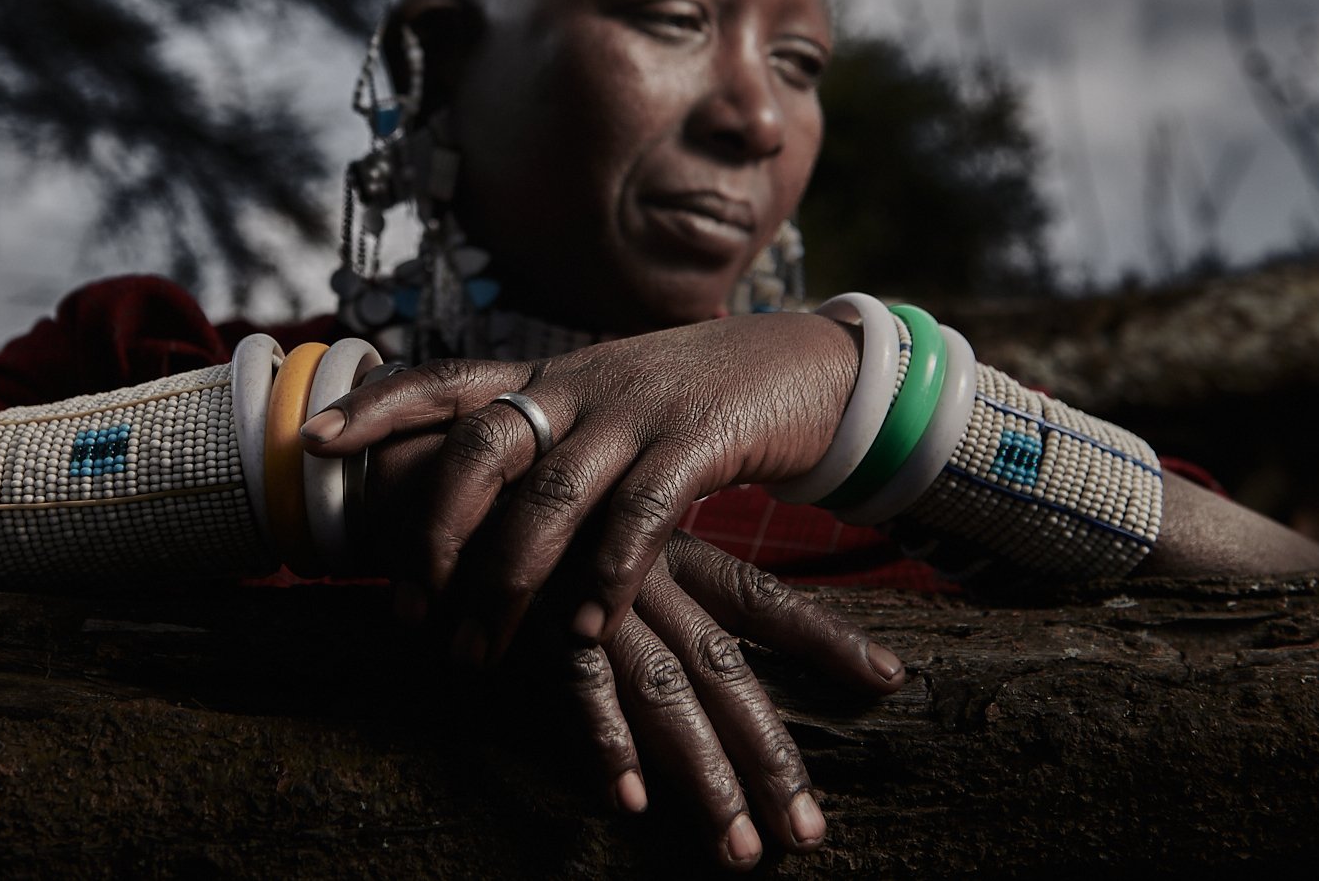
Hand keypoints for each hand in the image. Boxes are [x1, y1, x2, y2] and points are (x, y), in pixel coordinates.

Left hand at [308, 311, 861, 656]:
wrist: (807, 364)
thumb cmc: (689, 401)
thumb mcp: (605, 403)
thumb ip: (541, 437)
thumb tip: (458, 489)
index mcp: (550, 373)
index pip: (446, 377)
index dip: (377, 406)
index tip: (314, 442)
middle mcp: (582, 383)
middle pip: (480, 443)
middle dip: (434, 530)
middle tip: (410, 609)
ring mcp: (642, 408)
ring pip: (550, 493)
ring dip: (510, 580)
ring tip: (483, 651)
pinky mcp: (703, 439)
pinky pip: (640, 513)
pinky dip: (607, 577)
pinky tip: (585, 630)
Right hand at [542, 530, 903, 868]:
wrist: (429, 475)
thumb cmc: (523, 515)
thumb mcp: (601, 537)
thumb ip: (651, 582)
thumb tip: (704, 645)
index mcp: (667, 550)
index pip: (760, 599)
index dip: (823, 638)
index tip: (889, 681)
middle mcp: (642, 577)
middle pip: (726, 670)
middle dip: (770, 755)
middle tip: (808, 834)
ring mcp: (590, 601)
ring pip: (665, 692)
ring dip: (704, 774)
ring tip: (736, 848)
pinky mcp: (531, 621)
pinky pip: (577, 689)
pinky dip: (604, 741)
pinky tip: (632, 798)